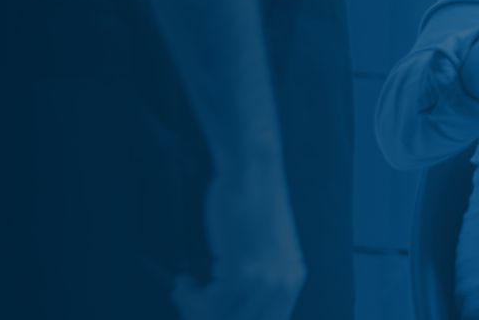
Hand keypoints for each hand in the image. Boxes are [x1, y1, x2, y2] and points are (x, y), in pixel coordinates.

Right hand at [172, 159, 304, 319]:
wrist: (249, 173)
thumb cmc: (249, 203)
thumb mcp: (264, 247)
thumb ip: (257, 278)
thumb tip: (229, 306)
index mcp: (293, 277)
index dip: (230, 318)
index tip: (205, 312)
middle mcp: (284, 283)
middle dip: (207, 316)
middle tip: (189, 303)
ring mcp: (265, 279)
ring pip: (222, 318)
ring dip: (194, 309)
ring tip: (186, 290)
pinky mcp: (242, 271)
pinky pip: (211, 306)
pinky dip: (190, 298)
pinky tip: (185, 282)